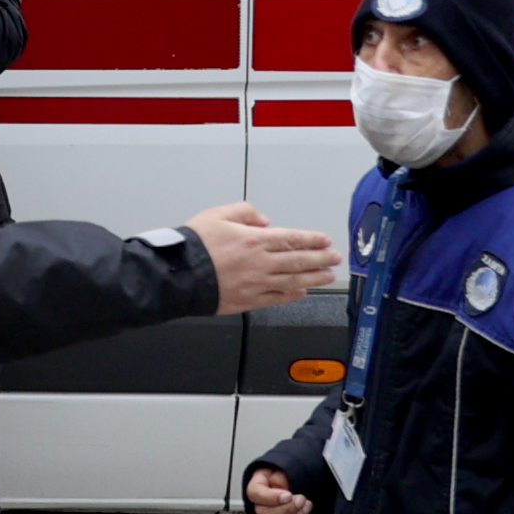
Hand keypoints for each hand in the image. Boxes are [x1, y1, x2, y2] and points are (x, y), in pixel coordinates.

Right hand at [190, 203, 341, 314]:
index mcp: (255, 240)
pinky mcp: (249, 300)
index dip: (312, 240)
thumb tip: (263, 220)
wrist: (179, 275)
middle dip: (320, 259)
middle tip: (335, 258)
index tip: (325, 241)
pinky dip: (292, 295)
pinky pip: (277, 298)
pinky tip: (302, 292)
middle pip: (298, 261)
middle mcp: (261, 263)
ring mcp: (257, 283)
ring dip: (314, 277)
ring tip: (327, 275)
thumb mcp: (217, 215)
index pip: (292, 239)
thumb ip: (244, 212)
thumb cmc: (195, 246)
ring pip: (293, 280)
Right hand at [244, 466, 315, 513]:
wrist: (298, 484)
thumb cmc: (289, 476)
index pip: (255, 494)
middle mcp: (259, 505)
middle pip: (263, 513)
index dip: (271, 497)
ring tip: (306, 507)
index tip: (288, 495)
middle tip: (302, 499)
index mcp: (257, 486)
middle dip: (287, 509)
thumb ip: (281, 475)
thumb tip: (279, 484)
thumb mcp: (284, 469)